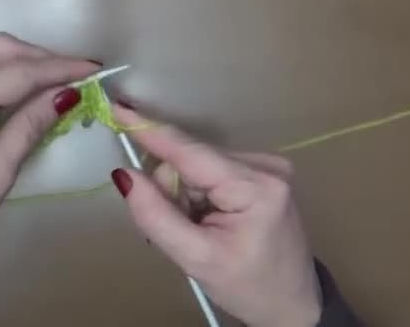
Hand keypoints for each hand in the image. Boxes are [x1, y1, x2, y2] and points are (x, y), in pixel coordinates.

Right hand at [110, 105, 321, 326]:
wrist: (292, 303)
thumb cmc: (248, 287)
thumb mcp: (196, 259)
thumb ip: (156, 216)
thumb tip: (125, 175)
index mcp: (255, 186)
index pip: (190, 151)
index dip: (150, 130)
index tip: (117, 107)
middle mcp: (264, 164)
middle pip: (189, 159)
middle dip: (172, 189)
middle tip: (180, 229)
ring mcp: (266, 164)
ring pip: (195, 164)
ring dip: (184, 194)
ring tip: (200, 229)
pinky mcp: (261, 169)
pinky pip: (208, 169)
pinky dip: (198, 193)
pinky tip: (210, 218)